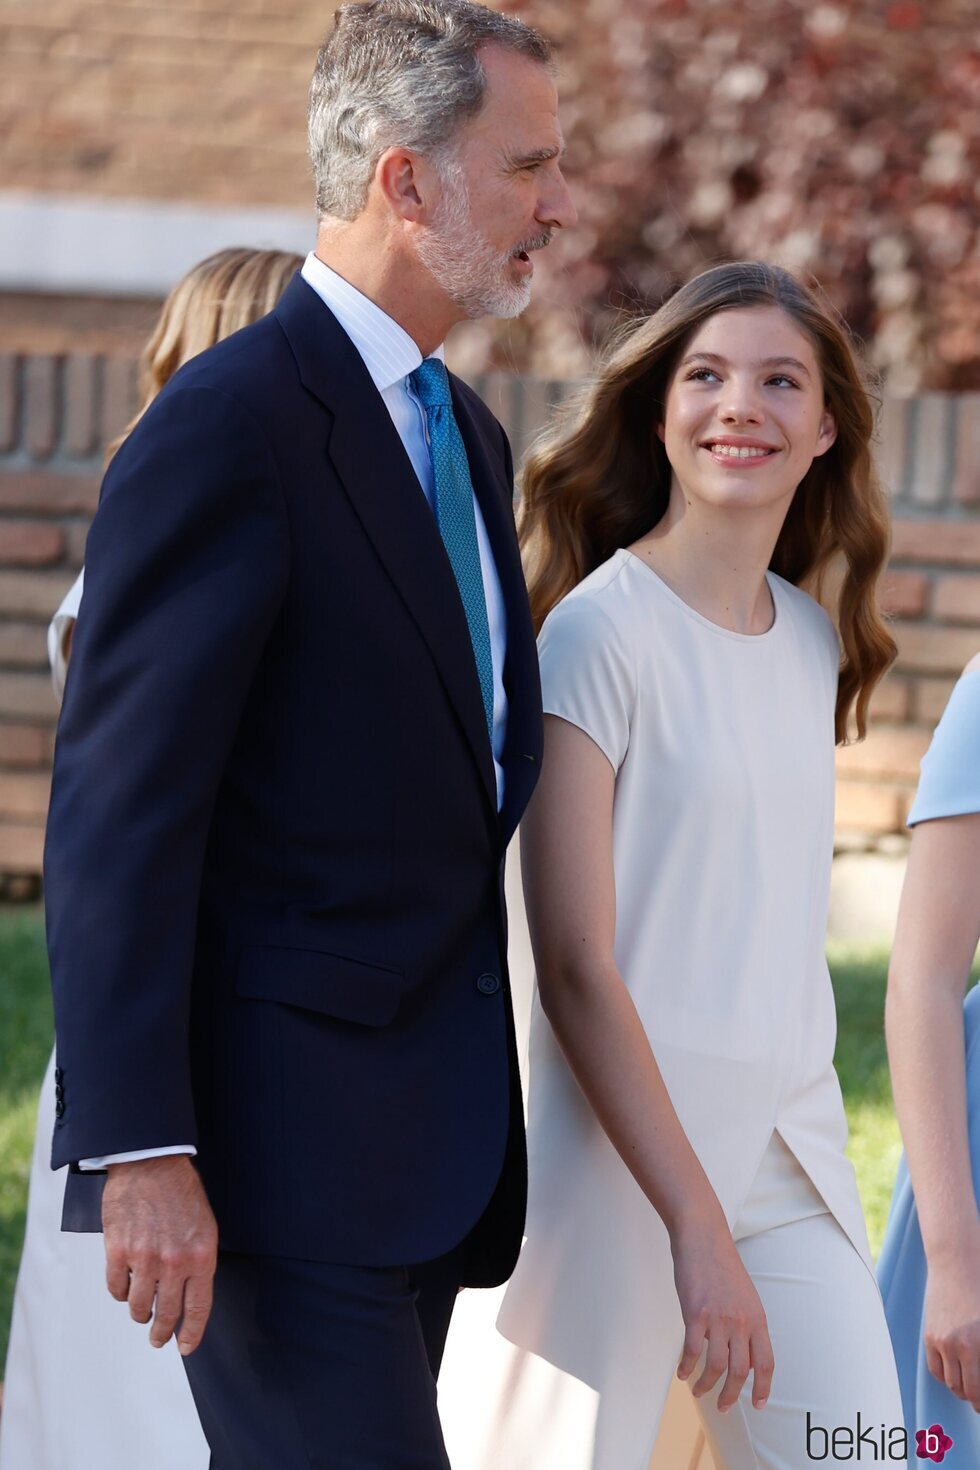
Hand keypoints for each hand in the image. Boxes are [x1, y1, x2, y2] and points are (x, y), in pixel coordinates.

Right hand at [102, 1154, 217, 1355]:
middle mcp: (174, 1262)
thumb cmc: (181, 1193)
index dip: (192, 1333)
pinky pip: (117, 1288)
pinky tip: (125, 1288)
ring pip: (139, 1306)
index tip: (185, 1347)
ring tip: (142, 1313)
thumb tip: (190, 1295)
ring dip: (140, 1314)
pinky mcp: (118, 1251)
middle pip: (167, 1314)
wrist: (151, 1164)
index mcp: (202, 1256)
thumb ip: (198, 1262)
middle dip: (163, 1333)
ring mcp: (145, 1259)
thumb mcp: (204, 1226)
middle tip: (159, 1339)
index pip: (198, 1308)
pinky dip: (121, 1292)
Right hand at [671, 1214, 773, 1412]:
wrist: (703, 1237)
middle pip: (740, 1372)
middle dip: (731, 1396)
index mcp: (757, 1318)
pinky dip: (686, 1366)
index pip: (766, 1363)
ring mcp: (718, 1318)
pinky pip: (691, 1350)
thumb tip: (742, 1356)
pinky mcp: (695, 1313)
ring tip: (699, 1391)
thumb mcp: (745, 1296)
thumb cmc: (722, 1265)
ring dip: (707, 1385)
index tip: (758, 1404)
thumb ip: (747, 1325)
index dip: (763, 1388)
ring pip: (716, 1366)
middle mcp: (741, 1321)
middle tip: (723, 1408)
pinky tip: (682, 1372)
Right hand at [924, 1235, 979, 1410]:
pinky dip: (946, 1376)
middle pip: (964, 1390)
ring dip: (960, 1388)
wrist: (957, 1261)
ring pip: (949, 1382)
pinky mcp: (929, 1333)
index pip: (977, 1390)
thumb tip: (979, 1366)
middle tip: (979, 1398)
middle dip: (973, 1398)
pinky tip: (956, 1372)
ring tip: (970, 1386)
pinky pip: (935, 1368)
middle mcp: (956, 1346)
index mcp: (975, 1345)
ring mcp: (940, 1340)